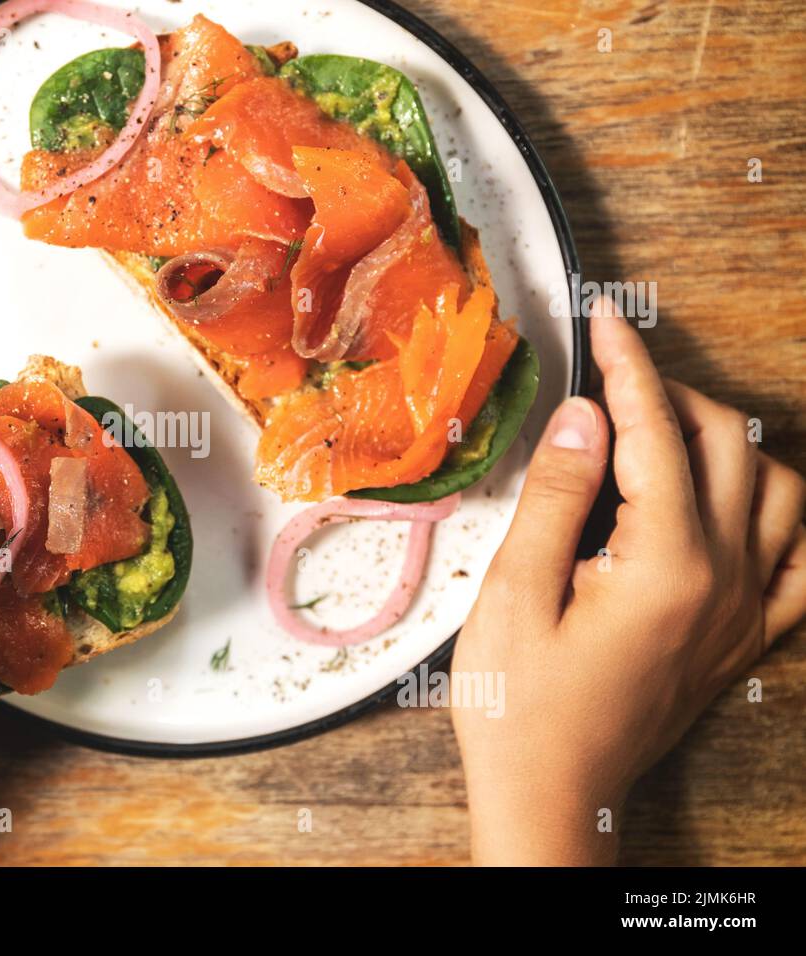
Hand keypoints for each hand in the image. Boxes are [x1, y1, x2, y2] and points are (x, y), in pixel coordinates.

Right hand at [451, 300, 805, 864]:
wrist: (554, 794)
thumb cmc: (519, 705)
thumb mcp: (512, 594)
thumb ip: (556, 499)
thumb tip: (585, 418)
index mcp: (663, 564)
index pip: (654, 433)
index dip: (628, 367)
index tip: (606, 322)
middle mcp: (722, 580)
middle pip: (729, 445)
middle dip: (673, 394)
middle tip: (614, 381)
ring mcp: (742, 610)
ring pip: (782, 490)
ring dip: (733, 443)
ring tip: (667, 433)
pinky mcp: (742, 637)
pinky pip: (804, 563)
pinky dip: (786, 516)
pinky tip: (747, 504)